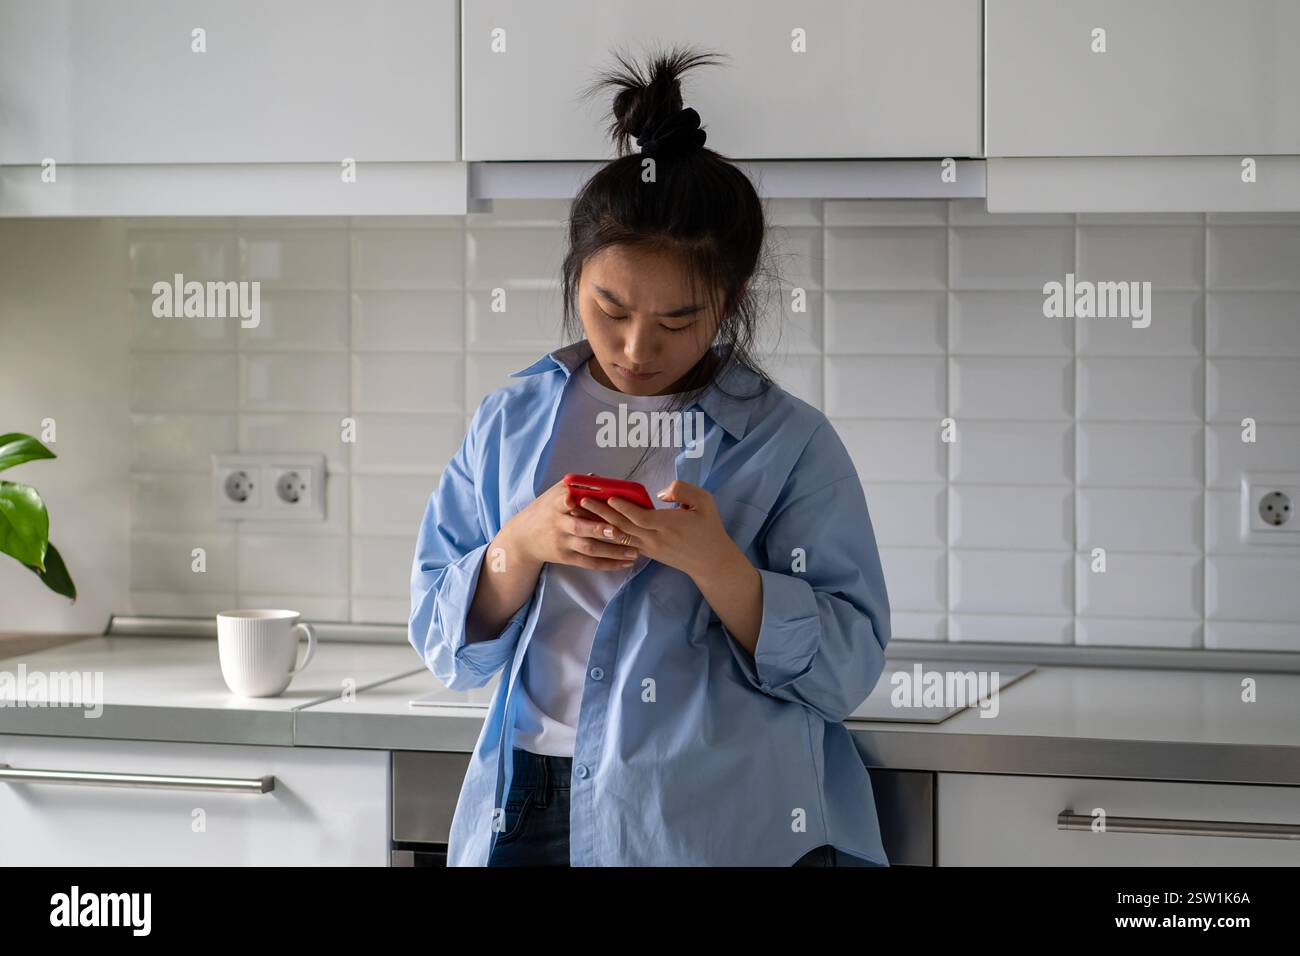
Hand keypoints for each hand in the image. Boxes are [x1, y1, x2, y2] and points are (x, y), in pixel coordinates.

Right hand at [504, 480, 640, 571]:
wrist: (524, 538)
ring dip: (612, 551)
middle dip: (598, 529)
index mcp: (556, 505)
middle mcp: (559, 524)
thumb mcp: (555, 493)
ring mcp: (563, 543)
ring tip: (634, 551)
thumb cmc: (546, 510)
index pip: (560, 501)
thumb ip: (577, 485)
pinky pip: (590, 563)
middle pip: (579, 528)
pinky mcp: (567, 558)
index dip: (566, 501)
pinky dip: (608, 564)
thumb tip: (603, 479)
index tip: (572, 500)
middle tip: (617, 531)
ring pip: (589, 548)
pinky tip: (625, 563)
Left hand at [575, 479, 741, 581]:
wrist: (710, 561)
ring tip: (582, 514)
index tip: (609, 496)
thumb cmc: (708, 528)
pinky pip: (624, 543)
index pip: (640, 517)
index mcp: (668, 525)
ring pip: (620, 536)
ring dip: (600, 525)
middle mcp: (655, 538)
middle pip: (623, 527)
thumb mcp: (705, 502)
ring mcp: (649, 547)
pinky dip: (609, 534)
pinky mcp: (647, 552)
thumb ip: (683, 491)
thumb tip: (660, 493)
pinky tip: (597, 525)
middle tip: (582, 501)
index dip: (624, 508)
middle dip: (602, 514)